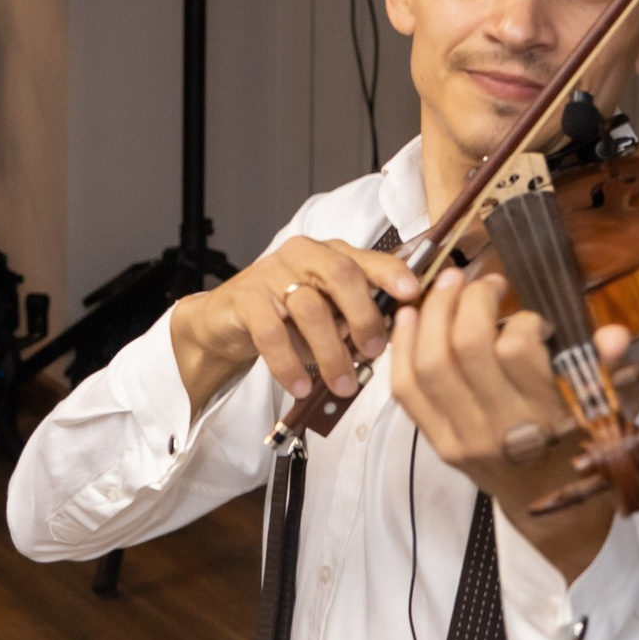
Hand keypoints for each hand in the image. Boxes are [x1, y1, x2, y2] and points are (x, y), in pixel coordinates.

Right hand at [169, 236, 420, 414]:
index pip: (367, 256)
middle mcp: (303, 255)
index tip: (412, 293)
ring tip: (343, 384)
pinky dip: (289, 363)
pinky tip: (300, 385)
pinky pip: (272, 333)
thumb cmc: (286, 313)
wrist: (226, 319)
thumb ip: (356, 315)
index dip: (392, 273)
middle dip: (364, 316)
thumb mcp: (327, 308)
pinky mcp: (246, 298)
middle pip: (341, 275)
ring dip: (332, 352)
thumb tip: (395, 337)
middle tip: (375, 352)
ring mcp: (272, 273)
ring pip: (310, 309)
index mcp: (330, 254)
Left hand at [390, 267, 633, 580]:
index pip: (517, 349)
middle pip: (464, 348)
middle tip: (484, 282)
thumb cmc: (581, 449)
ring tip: (448, 285)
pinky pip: (406, 391)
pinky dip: (402, 348)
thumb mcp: (606, 410)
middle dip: (470, 300)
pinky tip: (410, 317)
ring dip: (432, 314)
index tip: (532, 317)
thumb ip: (606, 370)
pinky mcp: (438, 444)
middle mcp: (500, 429)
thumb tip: (615, 333)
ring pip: (429, 363)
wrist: (552, 513)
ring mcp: (462, 438)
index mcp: (547, 417)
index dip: (521, 318)